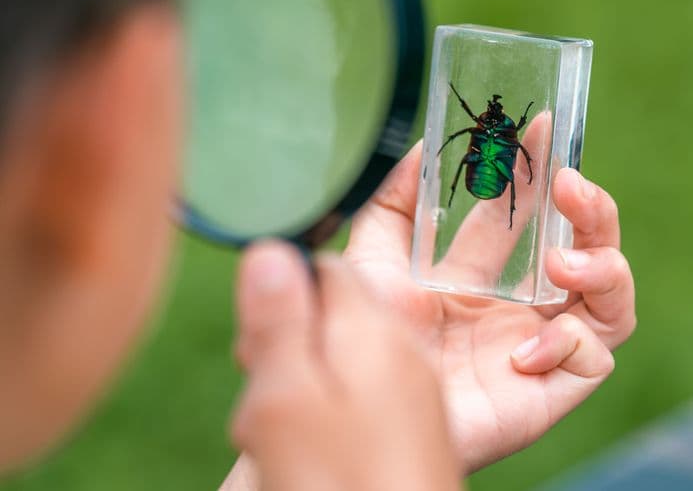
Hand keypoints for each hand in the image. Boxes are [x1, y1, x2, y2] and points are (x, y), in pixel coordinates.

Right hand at [225, 243, 462, 490]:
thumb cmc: (335, 485)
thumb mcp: (286, 398)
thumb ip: (281, 319)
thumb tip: (273, 247)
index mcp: (376, 330)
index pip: (325, 267)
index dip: (282, 291)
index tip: (256, 338)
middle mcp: (405, 351)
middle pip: (334, 315)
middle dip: (288, 346)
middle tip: (265, 399)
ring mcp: (414, 391)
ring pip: (342, 362)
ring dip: (301, 389)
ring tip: (280, 439)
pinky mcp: (413, 428)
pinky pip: (361, 399)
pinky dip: (325, 419)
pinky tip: (308, 458)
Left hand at [342, 141, 635, 471]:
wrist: (356, 409)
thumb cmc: (362, 342)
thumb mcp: (369, 260)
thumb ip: (394, 202)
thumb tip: (422, 148)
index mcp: (484, 276)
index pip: (532, 217)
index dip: (542, 171)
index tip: (543, 126)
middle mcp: (521, 307)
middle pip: (591, 249)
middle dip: (593, 211)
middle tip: (569, 183)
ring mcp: (540, 347)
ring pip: (614, 300)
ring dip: (603, 267)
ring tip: (562, 263)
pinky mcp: (551, 390)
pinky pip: (594, 358)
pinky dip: (570, 341)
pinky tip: (522, 350)